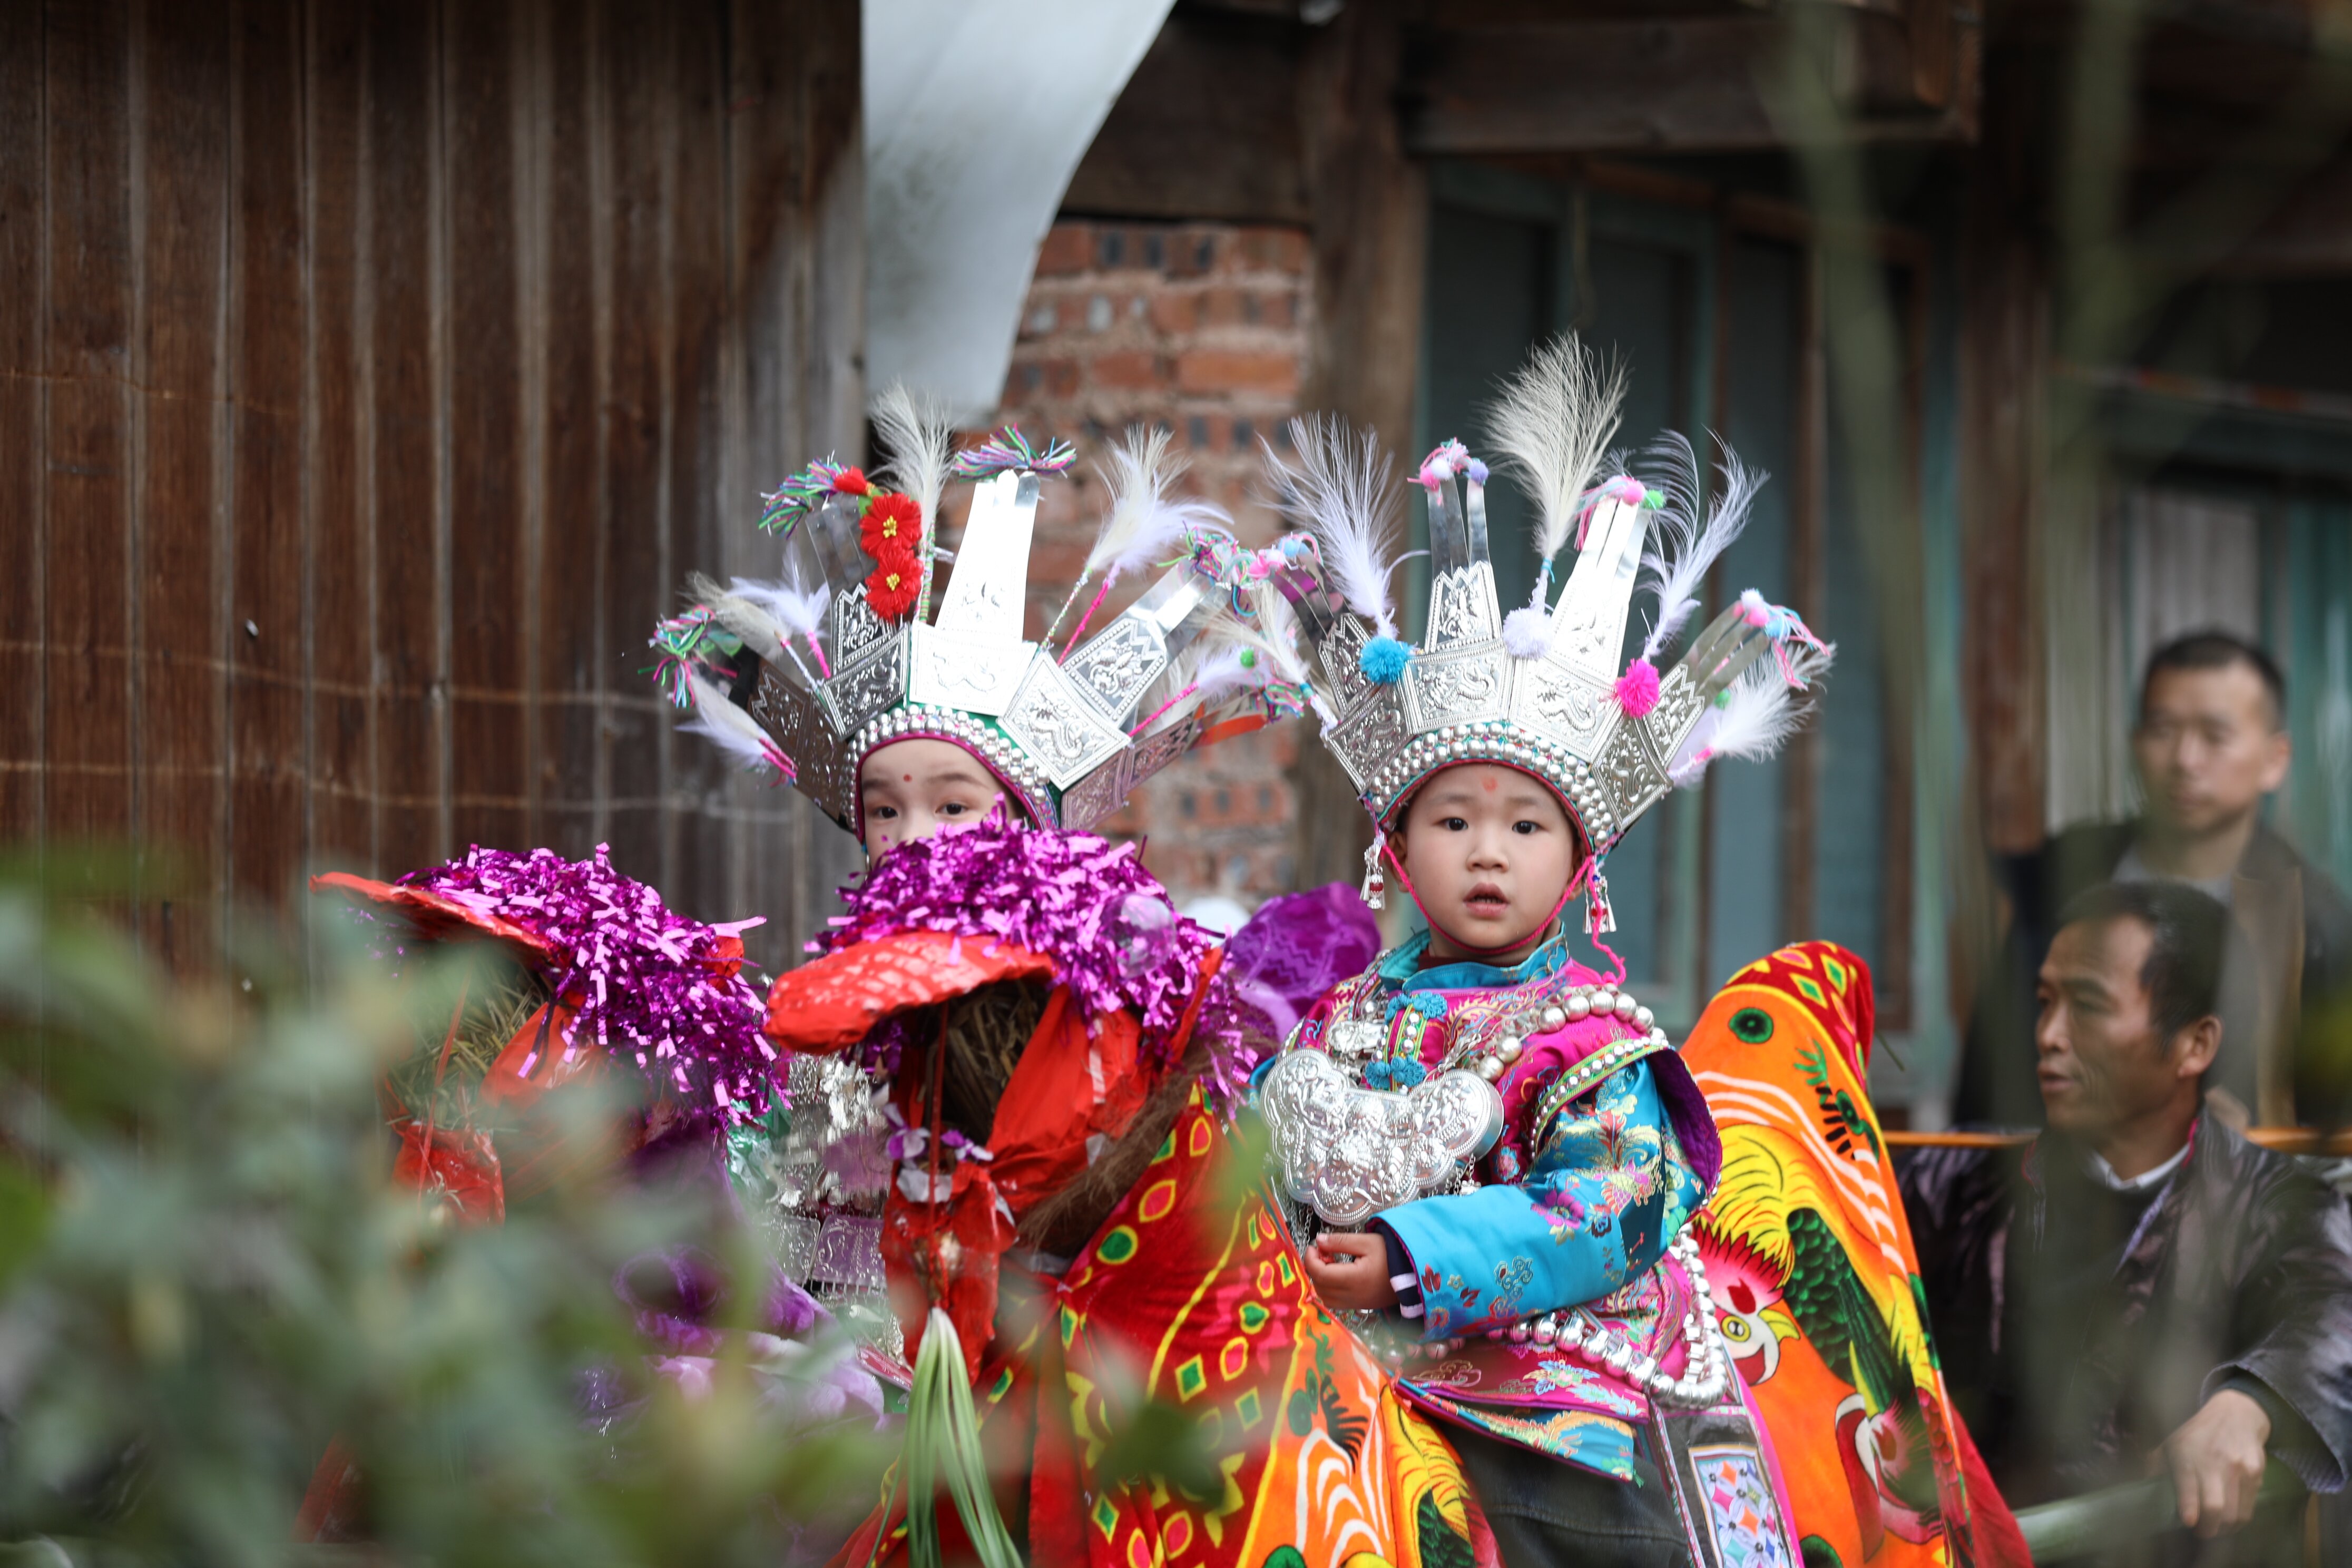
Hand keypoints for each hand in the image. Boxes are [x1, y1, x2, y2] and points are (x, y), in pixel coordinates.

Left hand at [1301, 1232, 1399, 1310]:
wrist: (1414, 1273)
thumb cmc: (1393, 1255)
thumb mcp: (1367, 1242)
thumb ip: (1340, 1241)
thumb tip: (1319, 1241)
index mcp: (1354, 1279)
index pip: (1320, 1273)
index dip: (1310, 1259)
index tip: (1314, 1246)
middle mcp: (1352, 1295)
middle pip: (1320, 1286)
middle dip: (1315, 1268)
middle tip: (1323, 1251)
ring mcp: (1356, 1303)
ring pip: (1325, 1297)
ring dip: (1321, 1280)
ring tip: (1331, 1263)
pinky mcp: (1360, 1305)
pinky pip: (1335, 1302)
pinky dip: (1329, 1289)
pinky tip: (1338, 1275)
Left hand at [2163, 1387, 2272, 1537]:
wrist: (2235, 1414)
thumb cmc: (2197, 1433)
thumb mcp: (2171, 1442)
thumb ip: (2156, 1466)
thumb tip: (2142, 1489)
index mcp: (2186, 1454)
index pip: (2188, 1486)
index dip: (2189, 1508)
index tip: (2189, 1522)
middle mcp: (2214, 1461)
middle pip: (2215, 1506)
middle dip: (2209, 1528)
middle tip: (2203, 1533)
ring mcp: (2238, 1468)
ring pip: (2236, 1512)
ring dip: (2226, 1528)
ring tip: (2217, 1529)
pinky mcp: (2256, 1472)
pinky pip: (2250, 1506)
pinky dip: (2240, 1518)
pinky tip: (2231, 1518)